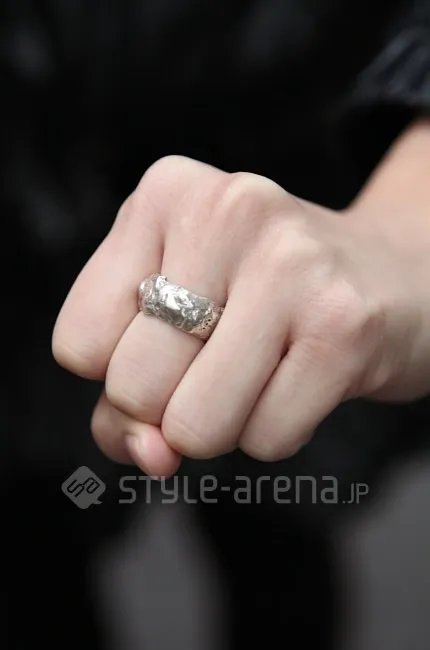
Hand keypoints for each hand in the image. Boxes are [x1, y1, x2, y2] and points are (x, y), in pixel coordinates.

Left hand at [52, 156, 429, 476]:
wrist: (390, 276)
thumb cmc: (265, 297)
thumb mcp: (175, 312)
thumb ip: (126, 395)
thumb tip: (148, 456)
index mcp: (166, 193)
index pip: (77, 343)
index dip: (119, 375)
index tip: (170, 351)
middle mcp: (225, 211)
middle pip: (132, 387)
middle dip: (172, 406)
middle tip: (225, 361)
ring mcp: (289, 264)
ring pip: (195, 426)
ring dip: (225, 422)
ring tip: (266, 367)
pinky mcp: (344, 325)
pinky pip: (266, 439)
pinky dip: (278, 429)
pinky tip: (307, 374)